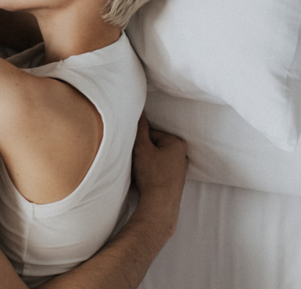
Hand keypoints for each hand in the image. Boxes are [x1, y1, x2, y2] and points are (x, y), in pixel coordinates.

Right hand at [131, 114, 187, 234]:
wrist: (160, 204)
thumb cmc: (153, 175)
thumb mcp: (141, 148)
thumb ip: (140, 128)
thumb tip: (139, 111)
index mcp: (177, 143)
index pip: (151, 133)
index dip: (138, 141)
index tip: (132, 150)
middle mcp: (182, 154)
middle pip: (154, 145)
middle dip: (142, 151)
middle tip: (134, 160)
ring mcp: (179, 169)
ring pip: (155, 158)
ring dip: (144, 162)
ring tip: (138, 171)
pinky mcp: (174, 180)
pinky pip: (158, 169)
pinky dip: (149, 172)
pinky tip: (143, 179)